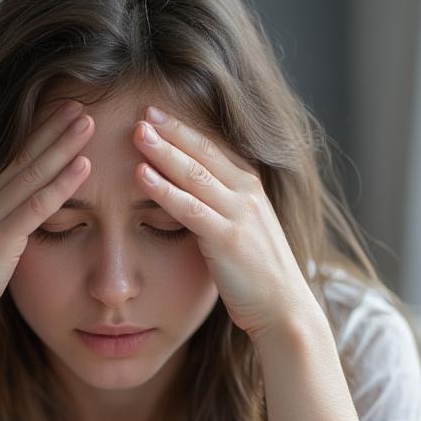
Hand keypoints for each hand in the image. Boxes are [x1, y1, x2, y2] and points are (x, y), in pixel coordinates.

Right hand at [0, 99, 94, 341]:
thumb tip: (11, 208)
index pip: (6, 149)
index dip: (35, 125)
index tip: (61, 105)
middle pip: (22, 151)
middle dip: (53, 124)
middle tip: (82, 100)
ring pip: (32, 170)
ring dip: (63, 144)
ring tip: (89, 121)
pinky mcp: (0, 239)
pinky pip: (37, 205)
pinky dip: (62, 183)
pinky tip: (85, 165)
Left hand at [131, 105, 316, 342]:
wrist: (283, 309)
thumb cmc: (258, 278)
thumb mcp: (242, 233)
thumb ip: (221, 211)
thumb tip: (193, 201)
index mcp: (251, 188)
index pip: (214, 148)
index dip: (185, 128)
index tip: (157, 113)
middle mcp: (247, 193)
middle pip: (203, 152)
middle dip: (172, 129)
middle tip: (142, 110)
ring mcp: (239, 214)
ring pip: (195, 174)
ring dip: (164, 151)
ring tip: (136, 132)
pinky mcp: (227, 238)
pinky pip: (190, 208)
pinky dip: (164, 190)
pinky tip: (141, 175)